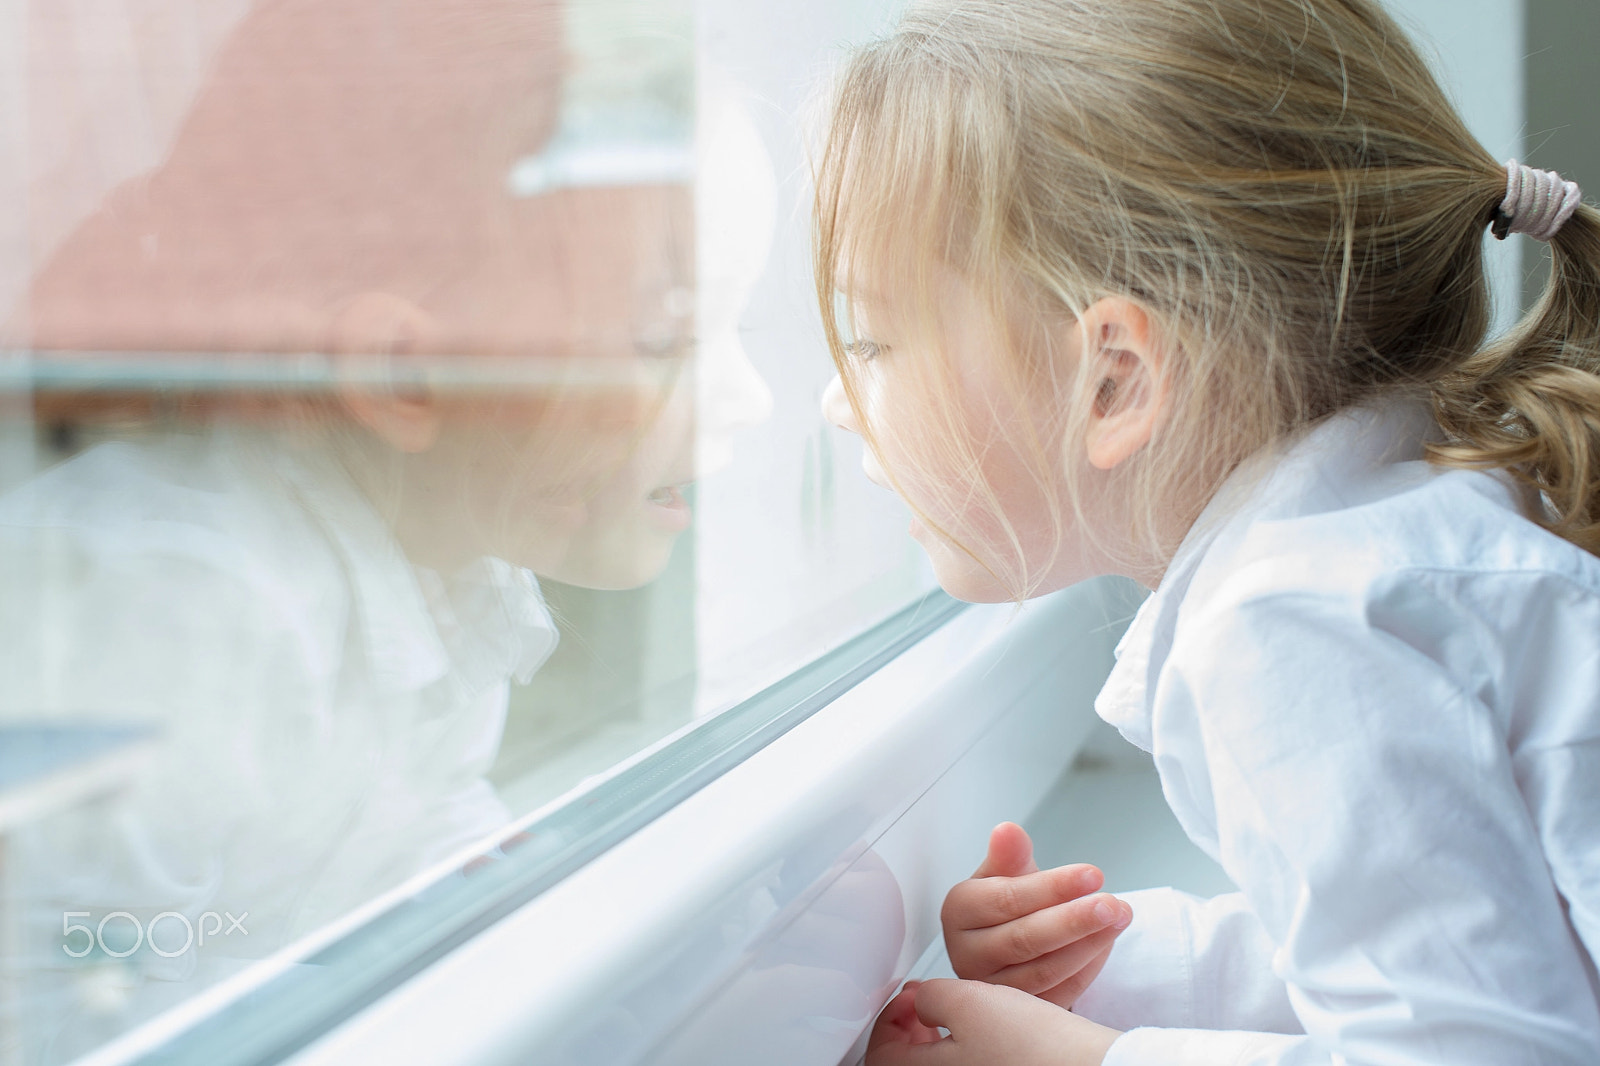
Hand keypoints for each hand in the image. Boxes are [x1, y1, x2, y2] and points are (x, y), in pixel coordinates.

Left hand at [866, 978, 1120, 1065]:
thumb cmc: (1034, 1047)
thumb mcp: (968, 1002)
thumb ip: (931, 997)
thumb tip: (921, 1000)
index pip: (881, 1053)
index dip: (890, 1016)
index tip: (909, 996)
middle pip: (908, 1063)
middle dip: (913, 1028)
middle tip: (927, 1003)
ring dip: (939, 1041)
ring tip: (958, 1015)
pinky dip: (966, 1054)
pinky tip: (989, 1034)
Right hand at [942, 823, 1130, 1007]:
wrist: (1006, 938)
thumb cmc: (1006, 902)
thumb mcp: (1005, 872)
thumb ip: (1009, 855)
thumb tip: (1008, 831)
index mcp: (958, 911)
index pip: (1006, 899)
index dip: (1051, 887)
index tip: (1092, 874)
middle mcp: (966, 953)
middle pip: (1023, 939)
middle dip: (1074, 920)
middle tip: (1112, 904)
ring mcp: (990, 989)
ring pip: (1043, 970)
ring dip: (1087, 944)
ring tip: (1118, 918)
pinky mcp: (1016, 1012)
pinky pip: (1058, 994)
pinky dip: (1087, 969)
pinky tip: (1106, 943)